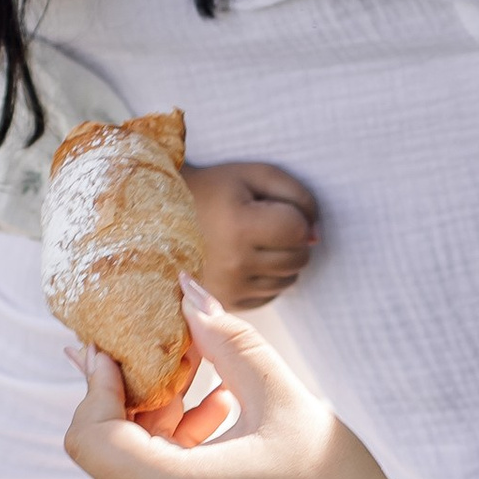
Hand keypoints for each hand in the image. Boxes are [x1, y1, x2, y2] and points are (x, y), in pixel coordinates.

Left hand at [64, 287, 399, 478]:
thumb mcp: (284, 403)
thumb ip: (230, 342)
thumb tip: (189, 293)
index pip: (89, 435)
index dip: (95, 384)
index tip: (120, 345)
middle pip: (104, 454)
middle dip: (130, 399)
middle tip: (172, 358)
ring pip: (130, 476)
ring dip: (156, 428)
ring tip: (214, 393)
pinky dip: (172, 459)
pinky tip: (226, 426)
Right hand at [182, 161, 318, 309]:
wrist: (162, 216)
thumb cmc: (214, 190)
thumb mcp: (254, 175)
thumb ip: (297, 196)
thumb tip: (317, 236)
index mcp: (238, 226)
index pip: (297, 230)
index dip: (294, 215)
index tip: (272, 207)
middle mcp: (234, 263)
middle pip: (298, 258)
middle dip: (292, 239)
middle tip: (264, 223)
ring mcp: (229, 288)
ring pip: (289, 279)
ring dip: (283, 260)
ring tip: (254, 240)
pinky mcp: (227, 303)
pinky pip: (271, 295)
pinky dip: (268, 278)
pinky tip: (246, 259)